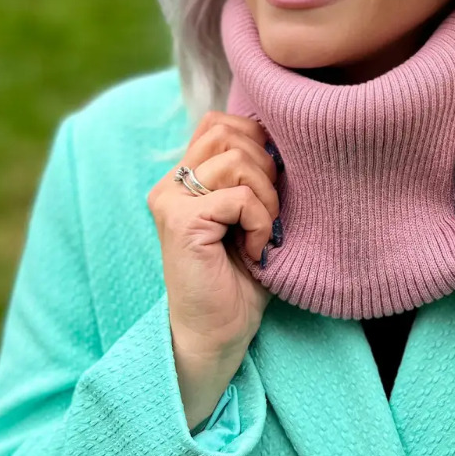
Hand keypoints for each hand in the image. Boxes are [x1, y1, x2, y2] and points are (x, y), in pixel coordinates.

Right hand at [147, 111, 279, 359]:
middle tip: (269, 211)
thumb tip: (283, 138)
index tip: (271, 183)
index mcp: (184, 177)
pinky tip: (254, 250)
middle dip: (265, 167)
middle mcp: (170, 184)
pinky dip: (261, 222)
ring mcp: (171, 201)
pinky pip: (240, 197)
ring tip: (262, 231)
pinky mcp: (182, 222)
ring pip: (237, 160)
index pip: (219, 123)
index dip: (256, 141)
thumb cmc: (240, 278)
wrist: (219, 333)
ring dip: (266, 197)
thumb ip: (251, 175)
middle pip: (229, 133)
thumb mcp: (249, 213)